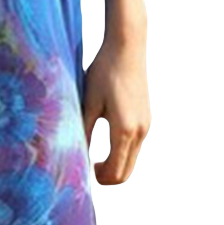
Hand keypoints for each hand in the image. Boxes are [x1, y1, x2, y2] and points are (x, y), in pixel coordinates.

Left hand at [81, 30, 150, 184]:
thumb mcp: (88, 103)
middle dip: (107, 176)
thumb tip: (77, 158)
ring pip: (131, 161)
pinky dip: (121, 152)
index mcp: (124, 130)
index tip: (81, 169)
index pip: (114, 173)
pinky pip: (135, 147)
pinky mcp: (146, 119)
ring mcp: (146, 126)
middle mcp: (140, 131)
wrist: (127, 46)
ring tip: (92, 153)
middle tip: (87, 167)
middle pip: (125, 173)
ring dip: (114, 164)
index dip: (96, 178)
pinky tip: (105, 137)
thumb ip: (84, 132)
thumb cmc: (104, 72)